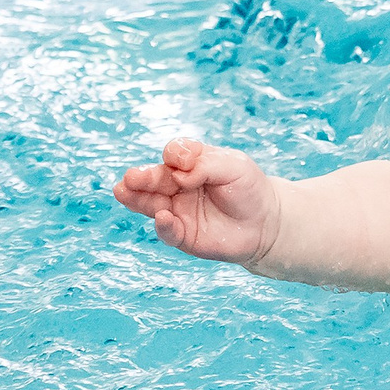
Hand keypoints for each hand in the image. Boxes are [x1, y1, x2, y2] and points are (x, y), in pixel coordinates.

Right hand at [112, 137, 281, 264]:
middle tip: (130, 178)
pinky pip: (168, 231)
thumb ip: (205, 165)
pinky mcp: (183, 235)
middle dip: (142, 177)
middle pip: (156, 179)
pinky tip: (162, 217)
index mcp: (190, 164)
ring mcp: (178, 210)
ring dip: (136, 199)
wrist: (266, 222)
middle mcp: (178, 186)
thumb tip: (179, 175)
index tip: (183, 161)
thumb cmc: (249, 188)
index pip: (174, 155)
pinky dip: (163, 225)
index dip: (175, 156)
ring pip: (151, 203)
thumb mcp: (234, 166)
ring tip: (123, 192)